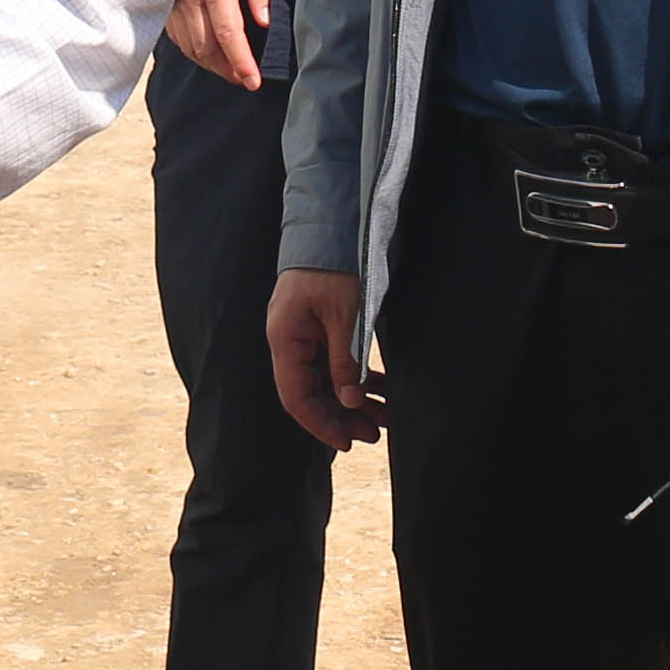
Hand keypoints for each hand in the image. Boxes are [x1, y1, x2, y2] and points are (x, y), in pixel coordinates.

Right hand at [163, 0, 274, 91]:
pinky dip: (192, 51)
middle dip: (226, 70)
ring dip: (210, 64)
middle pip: (206, 48)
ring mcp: (173, 0)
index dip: (241, 62)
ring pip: (189, 47)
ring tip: (230, 70)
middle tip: (244, 79)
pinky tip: (208, 53)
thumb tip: (265, 22)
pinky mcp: (165, 2)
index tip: (253, 82)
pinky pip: (176, 37)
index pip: (229, 35)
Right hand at [262, 266, 381, 448]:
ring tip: (384, 417)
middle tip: (374, 434)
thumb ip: (345, 361)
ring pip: (328, 380)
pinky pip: (336, 362)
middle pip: (312, 392)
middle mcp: (290, 342)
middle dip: (343, 415)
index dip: (320, 423)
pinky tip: (380, 390)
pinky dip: (357, 377)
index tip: (346, 442)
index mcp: (285, 340)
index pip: (296, 397)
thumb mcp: (345, 316)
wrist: (333, 228)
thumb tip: (349, 401)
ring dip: (354, 399)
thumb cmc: (334, 267)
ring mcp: (305, 336)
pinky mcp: (321, 328)